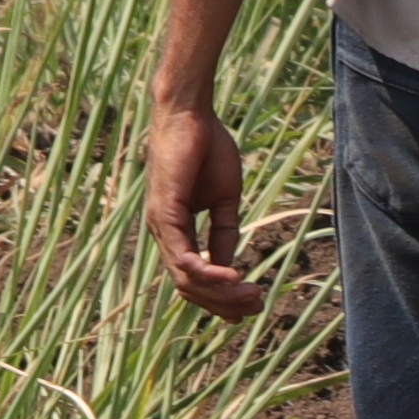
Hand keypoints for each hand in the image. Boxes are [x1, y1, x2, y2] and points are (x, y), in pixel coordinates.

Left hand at [148, 97, 265, 317]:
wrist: (191, 114)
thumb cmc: (206, 148)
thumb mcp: (224, 199)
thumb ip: (224, 232)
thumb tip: (230, 268)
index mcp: (176, 231)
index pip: (194, 279)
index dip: (221, 298)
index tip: (252, 304)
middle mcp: (163, 234)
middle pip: (189, 288)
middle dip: (224, 303)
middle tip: (257, 305)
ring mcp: (160, 226)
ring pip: (186, 280)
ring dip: (220, 293)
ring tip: (252, 294)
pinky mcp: (163, 214)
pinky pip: (184, 257)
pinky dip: (209, 273)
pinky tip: (234, 277)